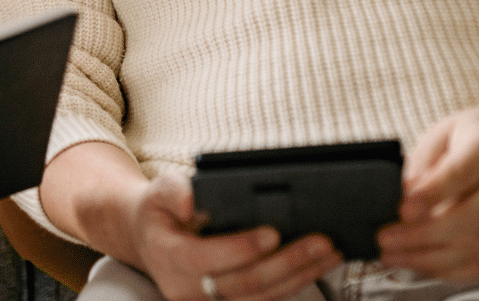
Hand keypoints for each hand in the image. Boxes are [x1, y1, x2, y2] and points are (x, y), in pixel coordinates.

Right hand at [127, 172, 338, 300]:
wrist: (150, 239)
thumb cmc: (160, 210)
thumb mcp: (159, 190)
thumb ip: (174, 191)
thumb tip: (193, 198)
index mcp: (167, 257)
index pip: (207, 258)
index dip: (241, 248)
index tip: (273, 232)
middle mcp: (186, 289)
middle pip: (243, 283)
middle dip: (286, 262)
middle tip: (320, 241)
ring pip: (259, 297)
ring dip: (299, 276)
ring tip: (329, 253)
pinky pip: (264, 299)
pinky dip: (293, 283)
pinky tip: (317, 266)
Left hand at [377, 107, 478, 280]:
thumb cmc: (471, 138)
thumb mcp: (440, 135)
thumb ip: (420, 164)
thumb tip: (402, 196)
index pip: (461, 173)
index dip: (431, 194)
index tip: (402, 209)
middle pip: (470, 217)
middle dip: (422, 234)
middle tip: (386, 238)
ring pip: (476, 247)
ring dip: (429, 258)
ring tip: (393, 255)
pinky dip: (449, 271)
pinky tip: (421, 264)